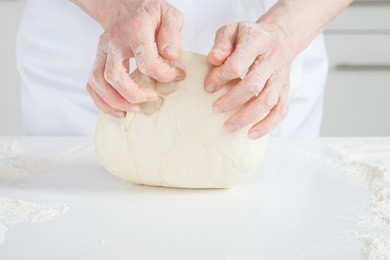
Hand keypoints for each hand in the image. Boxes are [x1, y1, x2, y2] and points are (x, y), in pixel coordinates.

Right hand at [86, 0, 184, 116]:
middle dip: (134, 94)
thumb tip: (170, 57)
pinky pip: (92, 85)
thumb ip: (172, 34)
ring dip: (115, 101)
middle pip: (115, 75)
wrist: (124, 6)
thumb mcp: (168, 15)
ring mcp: (102, 52)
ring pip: (99, 82)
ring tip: (134, 109)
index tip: (177, 76)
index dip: (164, 74)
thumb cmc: (149, 14)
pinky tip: (119, 109)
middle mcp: (113, 42)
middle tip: (152, 98)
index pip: (147, 60)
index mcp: (134, 30)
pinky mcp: (97, 61)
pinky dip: (103, 102)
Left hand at [205, 21, 292, 138]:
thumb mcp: (232, 30)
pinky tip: (252, 134)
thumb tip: (214, 60)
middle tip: (215, 109)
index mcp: (257, 42)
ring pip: (267, 101)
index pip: (239, 63)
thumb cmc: (248, 37)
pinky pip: (280, 111)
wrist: (279, 38)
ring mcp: (281, 78)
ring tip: (228, 127)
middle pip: (254, 85)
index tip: (208, 86)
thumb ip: (221, 43)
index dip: (222, 76)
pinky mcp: (285, 91)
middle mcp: (272, 61)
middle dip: (232, 100)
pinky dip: (268, 125)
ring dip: (247, 117)